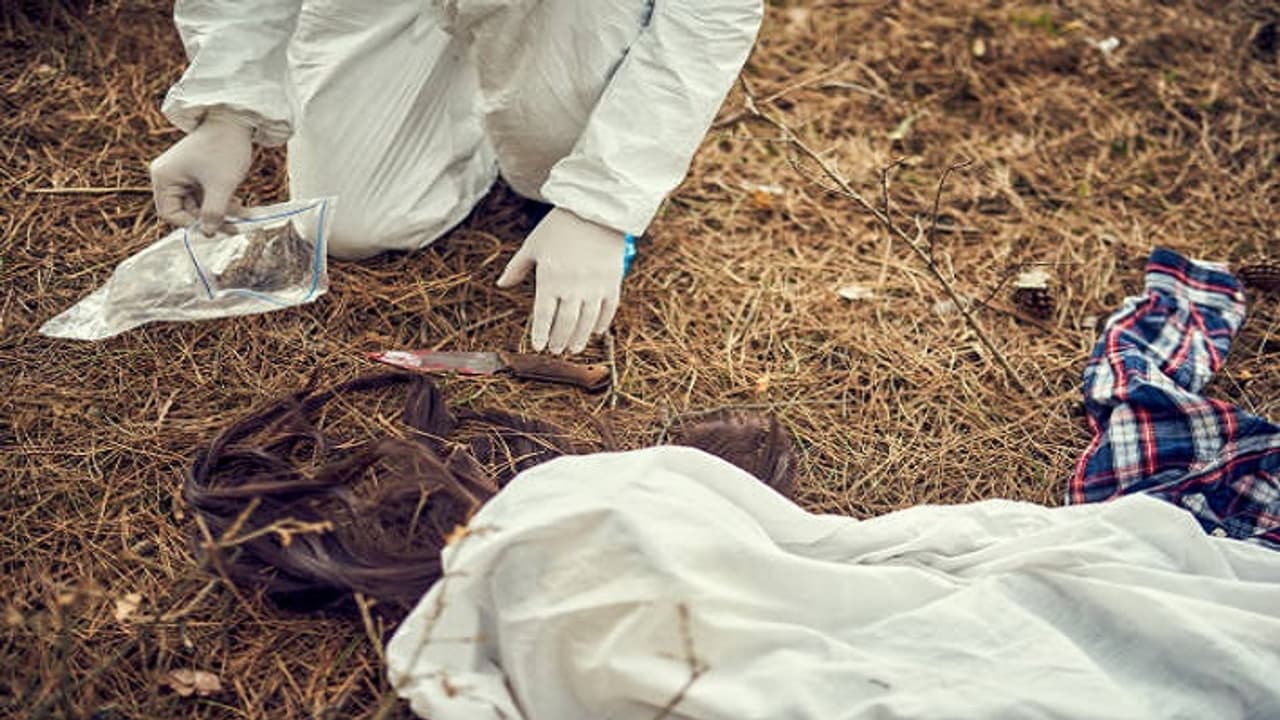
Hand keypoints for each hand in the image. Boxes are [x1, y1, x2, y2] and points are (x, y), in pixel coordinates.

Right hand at [149, 111, 252, 231]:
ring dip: (221, 211)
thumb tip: (208, 233)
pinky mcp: (196, 172)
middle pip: (186, 210)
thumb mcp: (221, 185)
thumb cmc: (225, 148)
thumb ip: (214, 212)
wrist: (235, 120)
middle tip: (236, 228)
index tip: (215, 228)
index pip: (169, 214)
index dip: (192, 224)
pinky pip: (206, 194)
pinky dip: (222, 200)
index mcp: (164, 177)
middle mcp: (168, 176)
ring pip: (199, 204)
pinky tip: (240, 203)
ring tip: (244, 214)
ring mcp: (182, 174)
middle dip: (212, 218)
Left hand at [496, 207, 626, 353]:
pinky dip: (602, 323)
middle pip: (565, 322)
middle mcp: (573, 285)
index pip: (543, 314)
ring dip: (579, 338)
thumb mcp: (533, 245)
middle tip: (556, 351)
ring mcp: (595, 285)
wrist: (595, 209)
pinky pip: (608, 309)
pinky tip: (595, 331)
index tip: (538, 346)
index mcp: (550, 277)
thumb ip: (517, 268)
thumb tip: (501, 285)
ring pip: (587, 320)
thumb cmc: (559, 227)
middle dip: (559, 340)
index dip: (540, 333)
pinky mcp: (612, 281)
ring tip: (573, 349)